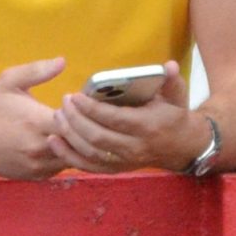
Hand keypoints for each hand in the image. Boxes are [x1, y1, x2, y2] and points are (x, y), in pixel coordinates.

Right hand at [0, 59, 69, 178]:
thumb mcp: (9, 81)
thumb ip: (36, 70)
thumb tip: (62, 61)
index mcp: (35, 122)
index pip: (74, 121)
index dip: (81, 111)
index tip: (72, 102)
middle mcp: (38, 148)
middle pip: (79, 143)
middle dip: (85, 129)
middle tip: (81, 116)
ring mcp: (38, 165)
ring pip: (74, 158)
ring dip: (79, 144)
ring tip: (76, 128)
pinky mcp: (36, 176)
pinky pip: (62, 168)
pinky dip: (68, 155)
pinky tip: (63, 141)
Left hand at [50, 66, 200, 173]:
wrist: (181, 148)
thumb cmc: (174, 116)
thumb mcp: (177, 96)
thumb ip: (172, 81)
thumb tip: (168, 65)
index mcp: (148, 126)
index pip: (114, 119)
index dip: (92, 109)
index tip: (75, 96)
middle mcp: (134, 147)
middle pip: (97, 137)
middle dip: (76, 120)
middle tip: (63, 102)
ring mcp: (123, 162)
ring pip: (89, 152)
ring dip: (69, 135)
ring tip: (57, 116)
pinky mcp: (115, 170)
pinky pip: (87, 166)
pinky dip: (68, 155)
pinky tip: (54, 141)